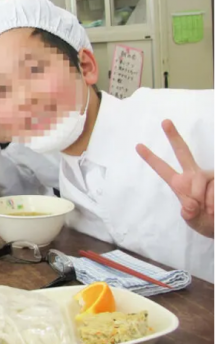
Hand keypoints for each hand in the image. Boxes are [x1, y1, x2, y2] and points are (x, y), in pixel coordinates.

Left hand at [136, 119, 214, 238]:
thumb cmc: (207, 222)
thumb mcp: (193, 221)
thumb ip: (189, 213)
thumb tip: (188, 204)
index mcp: (181, 184)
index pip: (163, 169)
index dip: (151, 158)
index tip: (137, 145)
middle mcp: (194, 175)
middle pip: (183, 152)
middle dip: (174, 136)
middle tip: (165, 122)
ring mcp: (210, 176)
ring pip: (202, 179)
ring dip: (204, 198)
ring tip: (208, 211)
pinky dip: (213, 201)